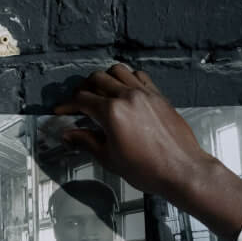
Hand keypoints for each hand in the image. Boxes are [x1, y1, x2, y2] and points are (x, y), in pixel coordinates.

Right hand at [51, 63, 241, 237]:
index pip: (82, 99)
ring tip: (101, 92)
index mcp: (112, 112)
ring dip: (105, 78)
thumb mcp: (110, 158)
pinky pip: (138, 76)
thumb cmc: (146, 169)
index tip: (61, 111)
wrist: (181, 169)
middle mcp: (127, 95)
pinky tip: (124, 91)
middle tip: (78, 102)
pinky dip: (127, 79)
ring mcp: (144, 92)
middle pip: (97, 79)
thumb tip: (68, 135)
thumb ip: (87, 141)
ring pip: (117, 71)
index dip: (67, 105)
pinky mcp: (158, 95)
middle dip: (83, 89)